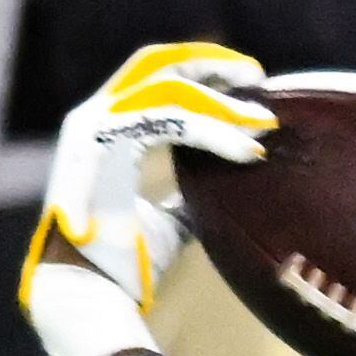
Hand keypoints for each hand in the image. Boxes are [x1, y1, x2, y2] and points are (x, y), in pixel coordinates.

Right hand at [18, 40, 268, 355]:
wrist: (91, 294)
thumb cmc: (125, 263)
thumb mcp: (171, 218)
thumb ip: (192, 192)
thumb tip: (231, 186)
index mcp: (108, 130)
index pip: (156, 74)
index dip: (202, 67)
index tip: (250, 79)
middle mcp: (94, 119)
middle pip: (157, 62)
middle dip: (212, 62)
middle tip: (258, 76)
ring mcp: (93, 128)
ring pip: (168, 89)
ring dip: (222, 105)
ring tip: (263, 126)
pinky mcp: (102, 147)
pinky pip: (167, 121)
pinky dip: (213, 132)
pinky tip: (248, 152)